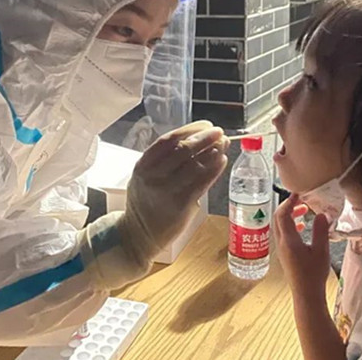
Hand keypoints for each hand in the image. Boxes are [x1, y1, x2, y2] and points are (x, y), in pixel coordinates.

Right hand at [121, 121, 229, 261]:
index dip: (190, 129)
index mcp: (143, 165)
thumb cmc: (146, 203)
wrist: (138, 236)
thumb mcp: (145, 177)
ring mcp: (166, 190)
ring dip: (213, 152)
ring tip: (223, 146)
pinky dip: (214, 169)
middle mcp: (153, 176)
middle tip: (219, 132)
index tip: (206, 125)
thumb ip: (164, 161)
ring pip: (195, 165)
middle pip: (183, 149)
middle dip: (205, 138)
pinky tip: (222, 161)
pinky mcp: (180, 205)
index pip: (168, 140)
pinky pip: (201, 182)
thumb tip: (197, 140)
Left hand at [274, 194, 329, 301]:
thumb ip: (320, 231)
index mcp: (288, 240)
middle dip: (288, 205)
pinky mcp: (284, 254)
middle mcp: (281, 242)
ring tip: (304, 210)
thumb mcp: (321, 251)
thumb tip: (322, 214)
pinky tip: (302, 226)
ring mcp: (281, 248)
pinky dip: (290, 225)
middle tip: (302, 199)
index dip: (290, 201)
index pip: (283, 214)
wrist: (306, 294)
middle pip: (278, 217)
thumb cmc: (313, 274)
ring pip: (280, 225)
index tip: (299, 193)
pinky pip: (283, 233)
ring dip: (289, 215)